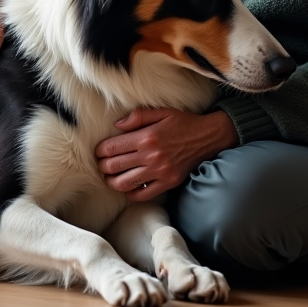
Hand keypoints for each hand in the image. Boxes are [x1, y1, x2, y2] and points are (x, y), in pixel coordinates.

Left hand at [95, 108, 238, 200]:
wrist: (208, 137)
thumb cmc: (183, 123)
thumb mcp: (161, 112)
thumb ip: (138, 116)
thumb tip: (117, 125)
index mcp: (147, 137)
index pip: (112, 148)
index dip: (100, 150)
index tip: (99, 151)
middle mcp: (151, 156)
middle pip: (114, 166)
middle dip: (102, 166)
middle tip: (101, 164)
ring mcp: (160, 172)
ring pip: (124, 183)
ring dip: (112, 182)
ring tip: (109, 178)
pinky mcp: (168, 183)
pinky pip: (143, 194)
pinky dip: (131, 193)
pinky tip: (128, 187)